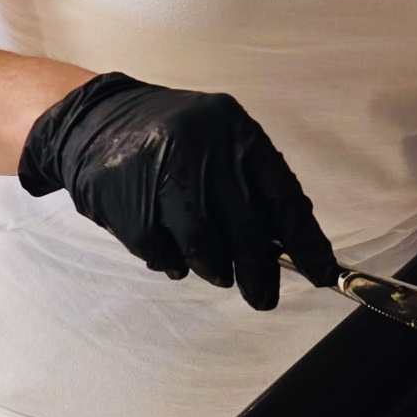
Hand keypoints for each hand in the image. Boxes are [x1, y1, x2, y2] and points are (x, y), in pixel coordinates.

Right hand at [17, 73, 337, 309]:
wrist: (94, 119)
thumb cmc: (171, 137)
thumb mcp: (218, 141)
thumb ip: (250, 185)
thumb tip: (288, 248)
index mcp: (236, 130)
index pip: (283, 195)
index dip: (306, 241)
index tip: (322, 275)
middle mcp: (204, 148)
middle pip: (246, 229)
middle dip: (258, 272)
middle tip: (263, 297)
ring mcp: (162, 173)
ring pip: (205, 247)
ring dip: (213, 269)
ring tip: (212, 268)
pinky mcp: (126, 200)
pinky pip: (163, 253)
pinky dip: (172, 262)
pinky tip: (170, 249)